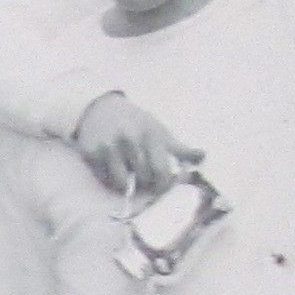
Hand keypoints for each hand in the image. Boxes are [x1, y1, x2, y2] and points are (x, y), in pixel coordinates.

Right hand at [69, 91, 199, 200]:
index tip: (161, 185)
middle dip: (145, 183)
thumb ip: (179, 148)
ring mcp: (108, 147)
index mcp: (150, 135)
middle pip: (143, 180)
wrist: (100, 108)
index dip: (164, 184)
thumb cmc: (135, 122)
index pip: (162, 172)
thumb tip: (203, 156)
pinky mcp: (91, 154)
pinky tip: (111, 168)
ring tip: (128, 174)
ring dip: (126, 184)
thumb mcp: (158, 130)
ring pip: (121, 183)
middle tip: (143, 178)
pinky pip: (104, 179)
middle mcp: (129, 140)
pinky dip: (109, 179)